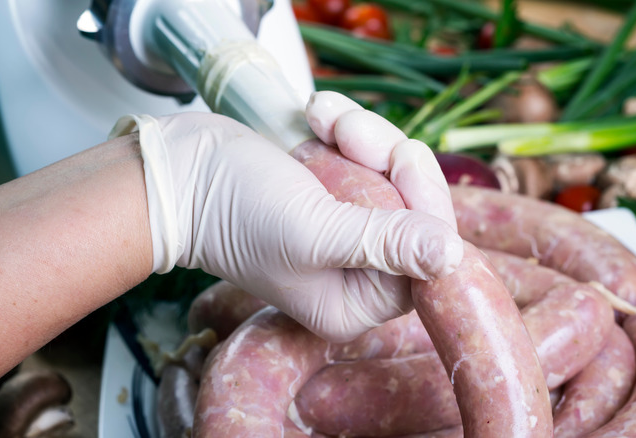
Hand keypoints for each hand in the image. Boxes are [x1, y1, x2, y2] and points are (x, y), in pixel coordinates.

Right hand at [111, 99, 461, 341]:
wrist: (181, 170)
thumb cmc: (235, 211)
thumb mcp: (315, 232)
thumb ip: (385, 245)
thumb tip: (453, 257)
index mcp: (356, 302)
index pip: (427, 259)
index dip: (425, 205)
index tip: (400, 162)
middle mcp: (359, 272)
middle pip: (419, 212)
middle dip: (389, 161)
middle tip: (353, 136)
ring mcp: (350, 228)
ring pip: (398, 173)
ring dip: (366, 135)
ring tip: (325, 121)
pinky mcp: (339, 189)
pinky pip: (373, 154)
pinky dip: (350, 128)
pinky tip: (318, 118)